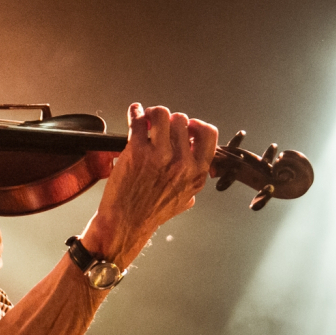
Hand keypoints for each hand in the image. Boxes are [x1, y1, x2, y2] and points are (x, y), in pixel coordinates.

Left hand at [84, 104, 217, 266]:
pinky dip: (135, 112)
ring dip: (153, 113)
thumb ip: (193, 179)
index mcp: (197, 171)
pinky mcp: (137, 151)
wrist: (127, 222)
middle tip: (159, 123)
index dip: (195, 124)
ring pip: (162, 114)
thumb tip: (196, 164)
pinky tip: (134, 112)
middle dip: (169, 119)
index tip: (186, 124)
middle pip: (181, 120)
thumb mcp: (185, 198)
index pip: (208, 134)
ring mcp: (160, 155)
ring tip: (146, 117)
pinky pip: (138, 121)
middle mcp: (182, 162)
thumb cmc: (151, 212)